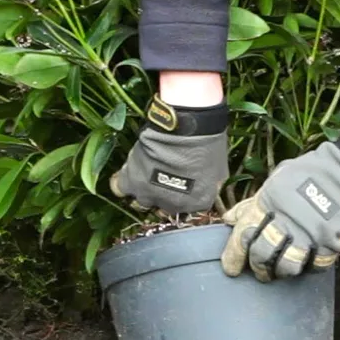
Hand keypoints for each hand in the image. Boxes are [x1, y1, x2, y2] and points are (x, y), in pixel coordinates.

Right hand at [110, 96, 228, 214]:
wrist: (184, 129)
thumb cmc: (207, 144)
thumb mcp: (219, 170)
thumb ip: (211, 185)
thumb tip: (206, 187)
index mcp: (197, 204)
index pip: (189, 209)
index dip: (184, 198)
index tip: (182, 187)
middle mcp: (173, 206)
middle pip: (165, 209)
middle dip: (164, 197)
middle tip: (163, 180)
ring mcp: (150, 197)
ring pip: (142, 203)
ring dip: (144, 192)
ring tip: (144, 177)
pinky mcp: (131, 183)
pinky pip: (120, 189)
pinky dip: (122, 183)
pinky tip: (128, 175)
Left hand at [220, 127, 339, 281]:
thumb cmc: (309, 173)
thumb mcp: (276, 181)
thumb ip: (252, 202)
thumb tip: (229, 219)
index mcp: (269, 201)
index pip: (244, 234)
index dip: (234, 255)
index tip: (231, 268)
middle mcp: (286, 218)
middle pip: (263, 253)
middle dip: (258, 267)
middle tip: (260, 272)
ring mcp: (309, 232)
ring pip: (287, 264)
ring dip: (282, 271)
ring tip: (281, 271)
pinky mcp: (330, 241)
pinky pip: (316, 265)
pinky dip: (311, 267)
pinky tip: (308, 263)